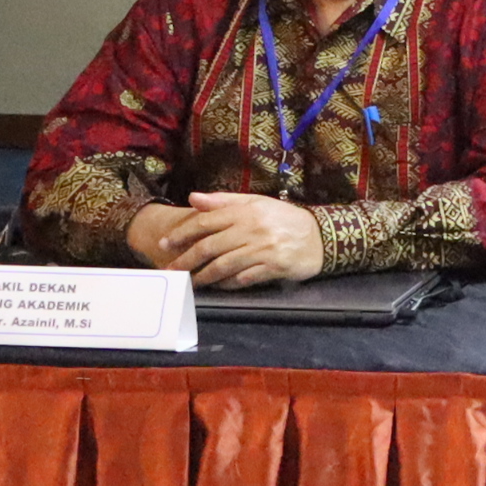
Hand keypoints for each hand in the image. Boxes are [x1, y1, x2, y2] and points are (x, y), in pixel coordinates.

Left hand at [137, 190, 327, 289]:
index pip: (206, 222)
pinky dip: (227, 284)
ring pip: (223, 265)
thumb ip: (223, 201)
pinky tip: (216, 287)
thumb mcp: (256, 203)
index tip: (165, 244)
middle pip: (210, 246)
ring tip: (189, 282)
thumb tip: (193, 198)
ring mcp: (262, 250)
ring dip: (203, 276)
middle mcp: (252, 230)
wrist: (320, 237)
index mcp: (245, 212)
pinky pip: (243, 278)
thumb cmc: (283, 219)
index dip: (182, 234)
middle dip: (186, 259)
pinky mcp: (272, 267)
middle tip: (171, 269)